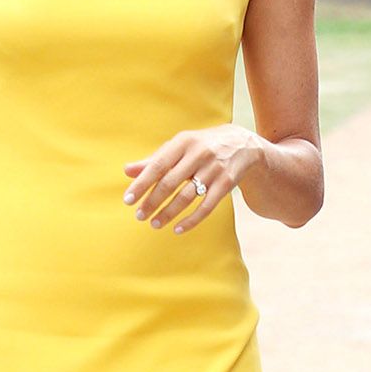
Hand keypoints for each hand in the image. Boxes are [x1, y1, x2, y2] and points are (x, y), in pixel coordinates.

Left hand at [123, 123, 262, 232]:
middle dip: (153, 201)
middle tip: (140, 216)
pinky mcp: (226, 183)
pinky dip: (191, 220)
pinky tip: (178, 229)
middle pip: (170, 183)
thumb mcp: (180, 147)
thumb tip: (127, 171)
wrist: (243, 144)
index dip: (142, 184)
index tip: (128, 200)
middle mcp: (199, 154)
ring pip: (187, 197)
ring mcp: (214, 170)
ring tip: (154, 224)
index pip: (158, 165)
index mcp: (183, 142)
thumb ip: (154, 160)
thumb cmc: (202, 146)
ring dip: (169, 213)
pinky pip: (207, 206)